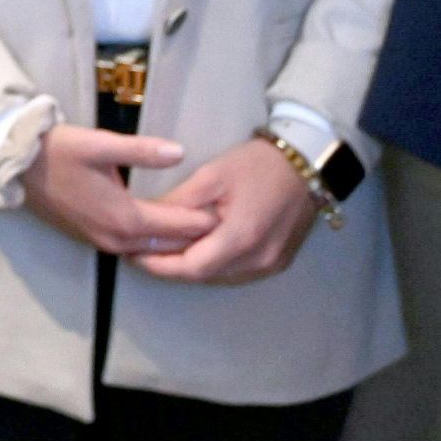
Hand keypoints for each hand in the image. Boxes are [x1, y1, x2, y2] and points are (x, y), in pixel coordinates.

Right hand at [18, 126, 215, 258]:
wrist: (17, 166)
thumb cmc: (58, 152)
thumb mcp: (100, 144)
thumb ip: (143, 151)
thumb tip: (180, 152)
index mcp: (124, 217)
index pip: (177, 225)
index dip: (204, 219)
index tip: (231, 211)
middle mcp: (117, 239)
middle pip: (169, 246)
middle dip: (197, 237)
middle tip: (227, 224)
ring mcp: (103, 242)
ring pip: (152, 251)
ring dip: (177, 243)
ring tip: (204, 230)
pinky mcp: (94, 238)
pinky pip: (136, 248)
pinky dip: (157, 243)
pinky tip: (169, 232)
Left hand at [133, 140, 323, 286]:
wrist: (307, 164)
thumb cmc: (258, 165)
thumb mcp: (212, 175)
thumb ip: (180, 202)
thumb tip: (147, 220)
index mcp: (242, 238)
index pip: (191, 267)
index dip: (159, 265)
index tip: (133, 256)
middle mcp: (258, 259)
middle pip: (204, 275)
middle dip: (171, 266)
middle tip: (142, 251)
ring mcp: (271, 264)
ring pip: (219, 276)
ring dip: (191, 266)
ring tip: (164, 250)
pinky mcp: (278, 262)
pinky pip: (236, 271)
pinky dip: (213, 263)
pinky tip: (198, 248)